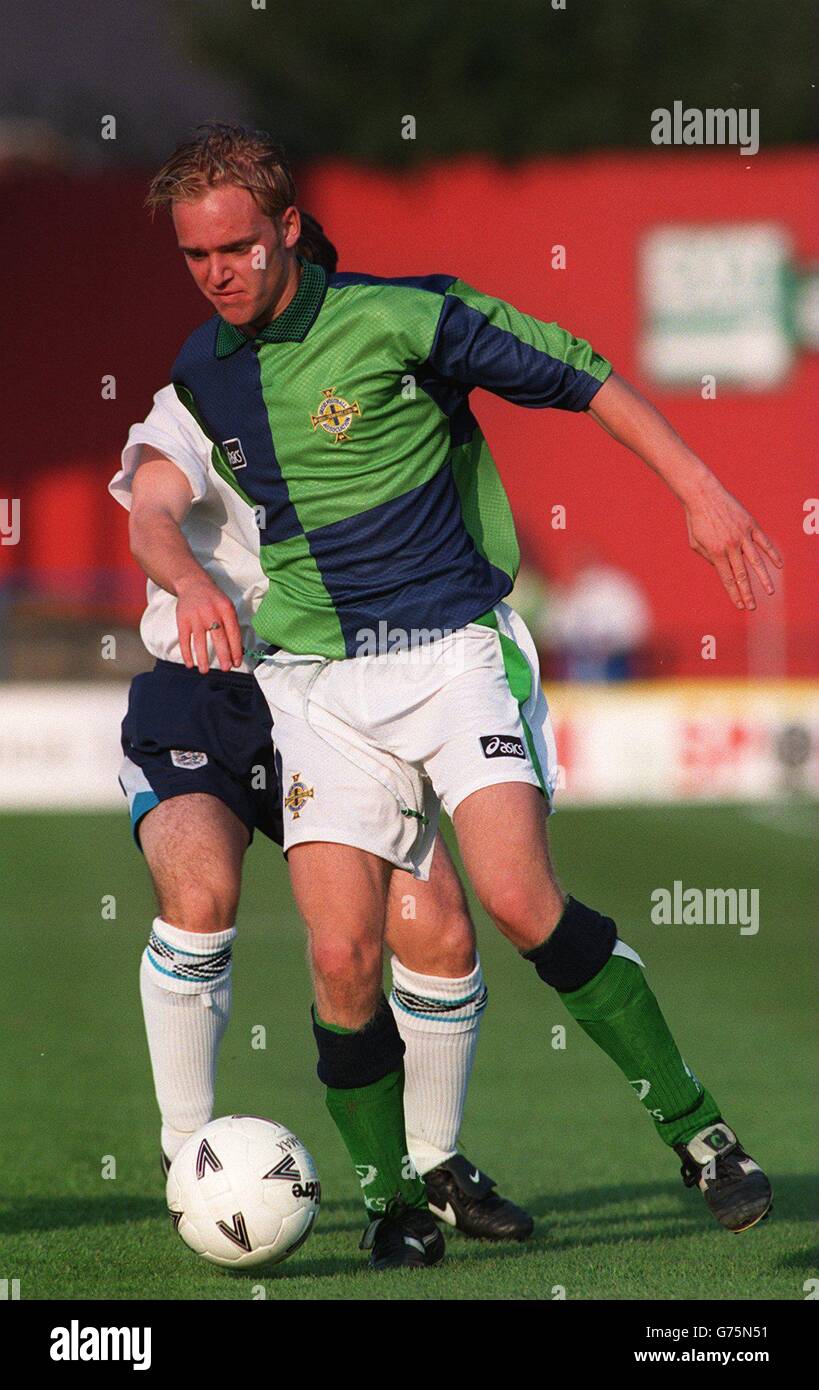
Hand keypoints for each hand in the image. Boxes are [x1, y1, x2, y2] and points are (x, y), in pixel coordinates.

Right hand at [175, 576, 244, 672]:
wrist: (193, 584)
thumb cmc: (213, 599)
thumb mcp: (227, 606)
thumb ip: (232, 625)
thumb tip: (237, 650)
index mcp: (226, 609)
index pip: (233, 633)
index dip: (236, 649)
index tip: (237, 662)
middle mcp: (211, 612)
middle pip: (218, 638)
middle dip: (223, 656)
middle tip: (226, 668)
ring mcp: (195, 616)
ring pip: (200, 641)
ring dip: (203, 658)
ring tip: (205, 670)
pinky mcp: (182, 620)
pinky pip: (185, 639)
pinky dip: (187, 653)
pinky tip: (190, 663)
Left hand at [684, 479, 782, 610]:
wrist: (703, 494)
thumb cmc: (696, 520)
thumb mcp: (695, 543)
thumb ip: (709, 558)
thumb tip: (723, 569)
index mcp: (716, 552)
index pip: (727, 579)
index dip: (734, 594)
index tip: (740, 605)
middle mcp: (731, 546)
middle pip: (742, 575)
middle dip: (747, 593)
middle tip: (752, 607)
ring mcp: (742, 535)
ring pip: (756, 561)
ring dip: (764, 578)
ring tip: (769, 592)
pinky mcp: (750, 525)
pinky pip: (764, 542)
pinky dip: (772, 554)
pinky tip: (779, 565)